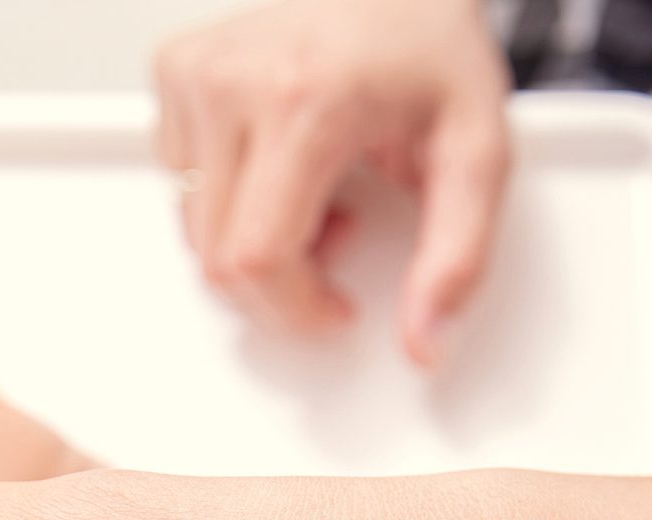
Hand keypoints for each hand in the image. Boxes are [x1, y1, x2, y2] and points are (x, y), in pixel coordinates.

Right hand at [154, 0, 510, 362]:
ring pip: (192, 228)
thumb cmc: (432, 46)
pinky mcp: (174, 71)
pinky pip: (178, 181)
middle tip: (337, 236)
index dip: (296, 308)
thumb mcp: (477, 150)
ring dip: (252, 239)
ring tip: (314, 191)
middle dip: (278, 281)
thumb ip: (458, 256)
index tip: (336, 306)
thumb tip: (424, 341)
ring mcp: (194, 75)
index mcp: (304, 102)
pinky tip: (278, 160)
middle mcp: (234, 83)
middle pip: (217, 257)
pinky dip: (227, 197)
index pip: (257, 258)